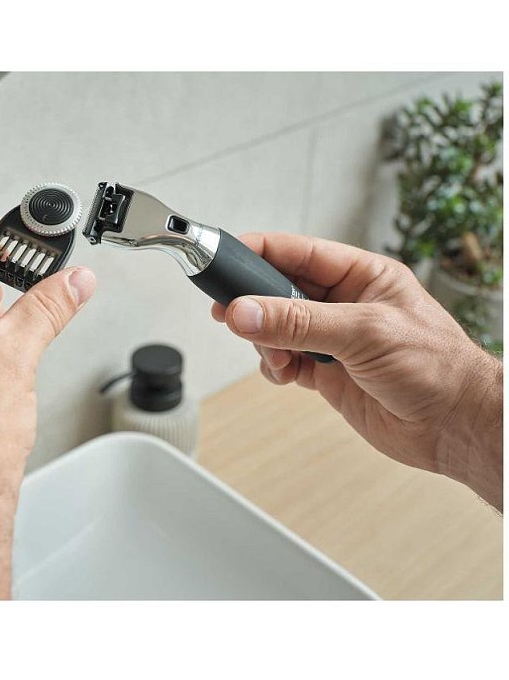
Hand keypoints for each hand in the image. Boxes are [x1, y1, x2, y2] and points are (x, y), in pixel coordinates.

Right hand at [211, 232, 502, 510]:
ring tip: (279, 358)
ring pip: (276, 328)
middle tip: (228, 312)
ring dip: (266, 342)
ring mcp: (333, 339)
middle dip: (254, 302)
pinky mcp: (326, 371)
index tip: (226, 258)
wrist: (454, 428)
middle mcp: (344, 303)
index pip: (299, 253)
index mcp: (362, 276)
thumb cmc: (437, 368)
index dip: (260, 252)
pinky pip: (283, 360)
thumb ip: (298, 322)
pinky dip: (275, 367)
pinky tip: (288, 375)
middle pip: (280, 290)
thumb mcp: (363, 332)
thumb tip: (246, 311)